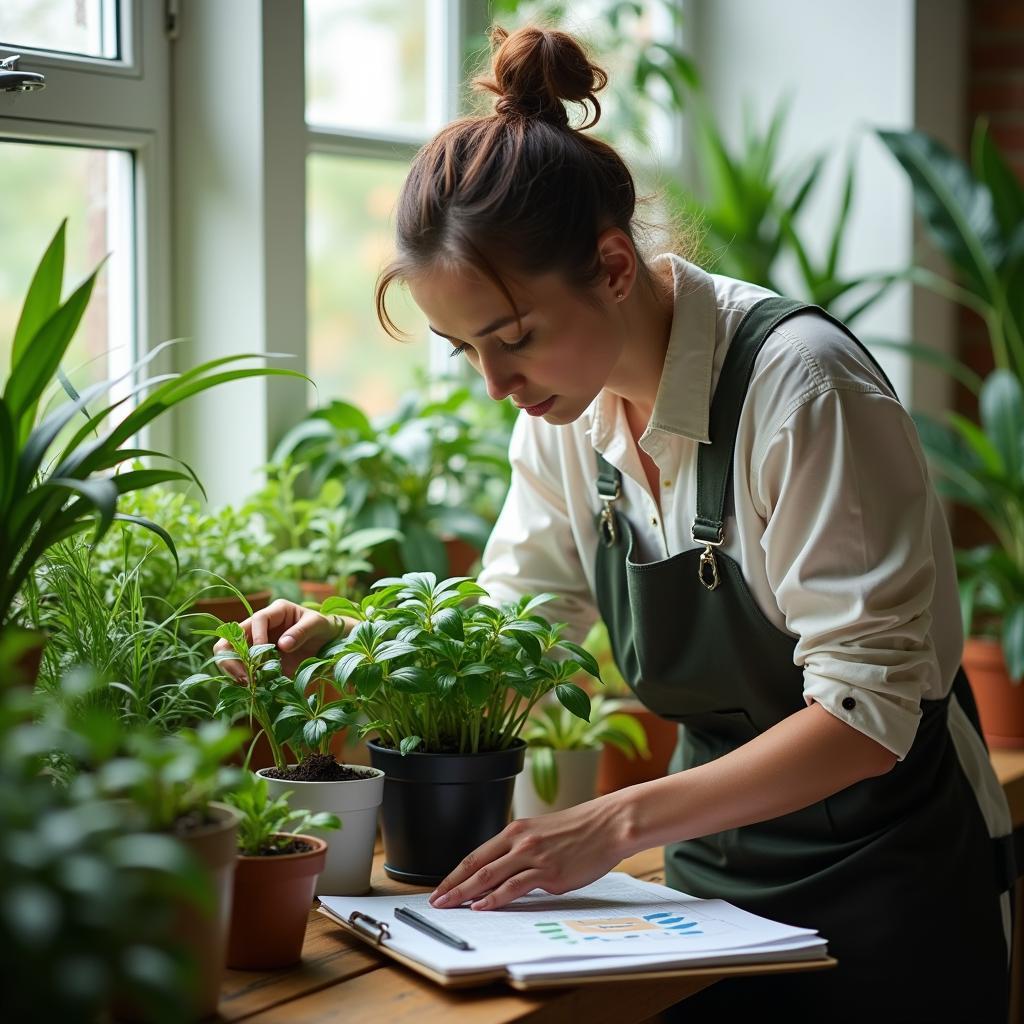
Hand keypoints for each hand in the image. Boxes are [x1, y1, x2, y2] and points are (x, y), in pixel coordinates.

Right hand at [213, 599, 341, 680]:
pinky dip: (244, 679)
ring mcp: (257, 645)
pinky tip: (253, 688)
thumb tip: (282, 645)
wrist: (329, 643)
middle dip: (232, 656)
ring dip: (234, 669)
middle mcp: (261, 627)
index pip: (258, 619)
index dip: (257, 634)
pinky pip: (243, 670)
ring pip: (230, 655)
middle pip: (232, 637)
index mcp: (276, 612)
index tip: (263, 652)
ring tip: (248, 684)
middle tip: (245, 676)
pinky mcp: (259, 662)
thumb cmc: (324, 628)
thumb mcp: (317, 625)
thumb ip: (302, 631)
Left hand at [428, 796, 627, 910]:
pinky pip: (514, 887)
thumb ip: (520, 850)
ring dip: (466, 894)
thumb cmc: (579, 830)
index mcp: (516, 830)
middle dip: (453, 886)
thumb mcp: (542, 833)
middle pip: (476, 866)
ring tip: (451, 907)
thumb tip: (501, 874)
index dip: (455, 873)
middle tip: (435, 902)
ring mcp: (534, 857)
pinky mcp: (549, 873)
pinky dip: (494, 898)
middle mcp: (520, 841)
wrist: (608, 825)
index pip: (476, 854)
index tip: (440, 888)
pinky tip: (482, 906)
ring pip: (490, 876)